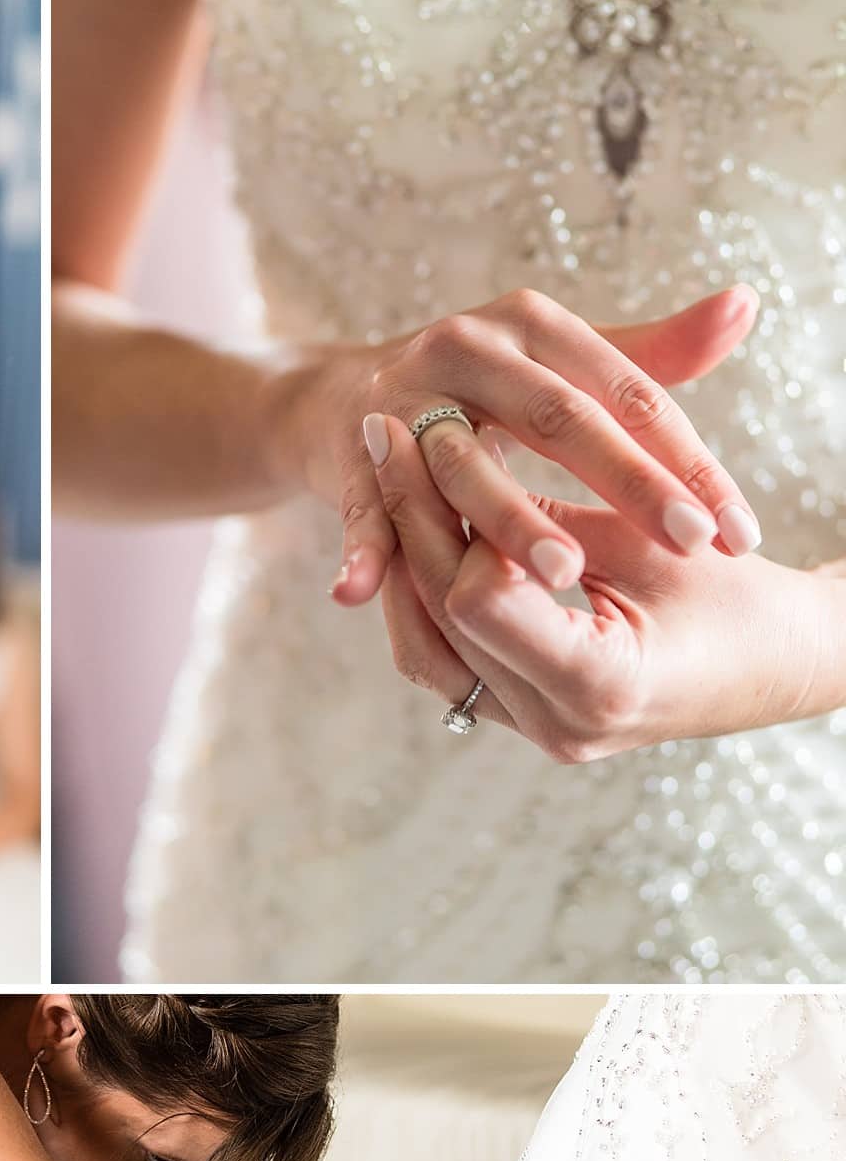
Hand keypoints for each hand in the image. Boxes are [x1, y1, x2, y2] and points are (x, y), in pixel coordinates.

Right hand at [276, 284, 759, 600]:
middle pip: (562, 421)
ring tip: (563, 572)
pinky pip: (363, 505)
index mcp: (533, 325)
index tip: (739, 531)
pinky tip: (355, 594)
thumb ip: (649, 355)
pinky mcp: (351, 451)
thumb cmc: (479, 392)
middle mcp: (469, 347)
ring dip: (511, 521)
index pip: (629, 394)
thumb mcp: (560, 366)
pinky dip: (363, 547)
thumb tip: (745, 305)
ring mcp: (404, 398)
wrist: (344, 398)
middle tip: (690, 545)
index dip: (690, 461)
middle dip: (630, 486)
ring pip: (467, 466)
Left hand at [371, 436, 833, 759]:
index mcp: (600, 682)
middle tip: (386, 430)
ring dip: (403, 558)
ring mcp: (533, 730)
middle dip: (412, 517)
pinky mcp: (522, 718)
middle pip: (441, 616)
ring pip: (424, 648)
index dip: (460, 514)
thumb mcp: (658, 537)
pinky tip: (414, 528)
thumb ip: (560, 514)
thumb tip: (466, 457)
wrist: (774, 669)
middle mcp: (555, 723)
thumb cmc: (736, 594)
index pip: (480, 596)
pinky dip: (422, 596)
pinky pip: (443, 662)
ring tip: (389, 473)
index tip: (447, 436)